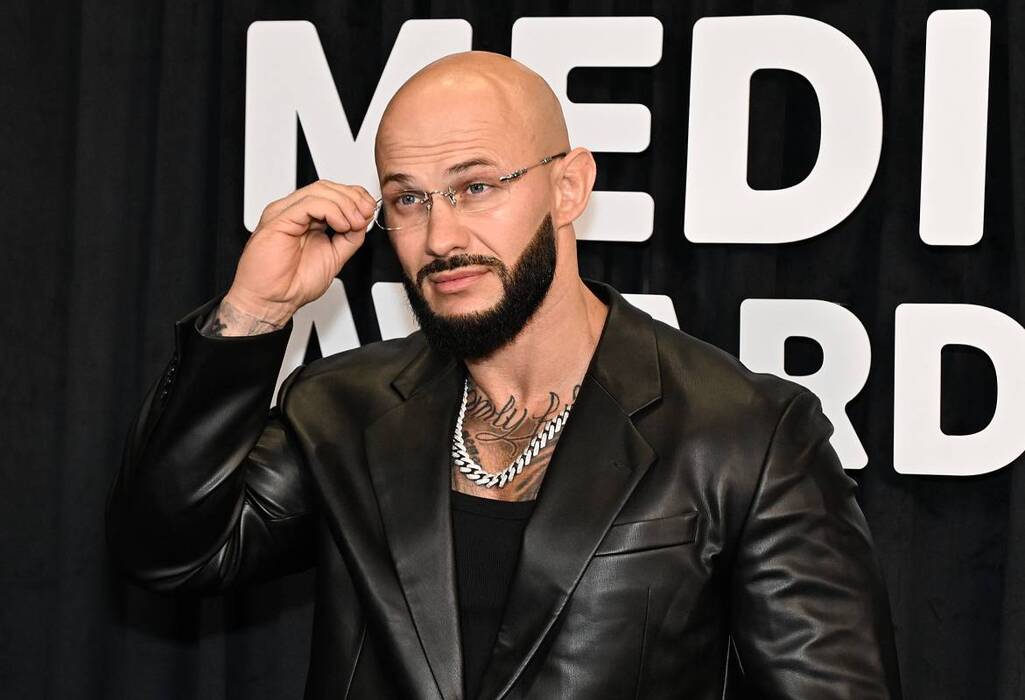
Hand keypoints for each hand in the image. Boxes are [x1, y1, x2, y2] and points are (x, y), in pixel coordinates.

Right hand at [224, 180, 376, 325]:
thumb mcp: (335, 257)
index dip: (354, 196)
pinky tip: (340, 225)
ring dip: (345, 204)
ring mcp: (284, 214)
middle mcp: (293, 212)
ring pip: (319, 191)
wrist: (272, 301)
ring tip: (354, 223)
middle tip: (366, 213)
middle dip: (352, 197)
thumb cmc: (293, 285)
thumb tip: (363, 220)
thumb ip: (349, 238)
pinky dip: (331, 211)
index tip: (369, 209)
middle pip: (326, 187)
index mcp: (304, 219)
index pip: (331, 192)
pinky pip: (308, 204)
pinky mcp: (278, 220)